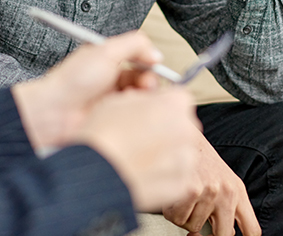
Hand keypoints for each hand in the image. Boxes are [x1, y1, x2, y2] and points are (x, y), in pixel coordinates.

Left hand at [12, 31, 162, 150]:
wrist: (54, 112)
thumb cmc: (71, 81)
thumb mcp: (105, 52)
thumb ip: (133, 44)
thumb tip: (155, 52)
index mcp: (108, 59)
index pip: (140, 59)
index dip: (149, 62)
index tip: (154, 66)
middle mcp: (111, 79)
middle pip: (144, 79)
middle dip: (149, 81)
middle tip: (146, 86)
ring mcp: (113, 100)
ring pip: (141, 97)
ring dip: (143, 97)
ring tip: (135, 99)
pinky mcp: (113, 119)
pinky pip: (134, 115)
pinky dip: (136, 112)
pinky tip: (129, 112)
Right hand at [75, 88, 201, 211]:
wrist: (97, 172)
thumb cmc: (104, 135)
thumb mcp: (119, 99)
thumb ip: (142, 98)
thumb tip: (146, 103)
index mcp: (173, 105)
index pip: (178, 97)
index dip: (161, 103)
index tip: (149, 110)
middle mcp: (185, 130)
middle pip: (182, 124)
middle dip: (166, 127)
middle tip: (140, 134)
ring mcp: (184, 159)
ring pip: (180, 150)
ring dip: (166, 151)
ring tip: (139, 156)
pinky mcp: (179, 185)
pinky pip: (176, 175)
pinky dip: (164, 174)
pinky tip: (142, 171)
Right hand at [162, 127, 260, 235]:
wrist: (181, 133)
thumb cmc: (199, 156)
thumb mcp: (222, 177)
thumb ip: (229, 204)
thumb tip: (226, 232)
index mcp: (238, 191)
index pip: (252, 230)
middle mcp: (227, 192)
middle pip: (223, 235)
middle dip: (206, 232)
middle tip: (195, 223)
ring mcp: (210, 192)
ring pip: (193, 226)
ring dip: (184, 216)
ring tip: (182, 197)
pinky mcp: (191, 190)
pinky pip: (178, 218)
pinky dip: (171, 210)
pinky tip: (172, 196)